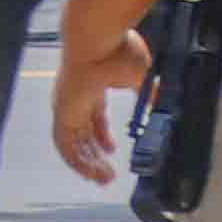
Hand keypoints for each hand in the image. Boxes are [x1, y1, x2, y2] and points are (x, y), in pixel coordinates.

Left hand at [49, 29, 144, 187]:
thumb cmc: (118, 51)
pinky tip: (90, 173)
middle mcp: (75, 99)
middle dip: (93, 153)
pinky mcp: (62, 113)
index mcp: (91, 88)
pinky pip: (65, 145)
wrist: (99, 41)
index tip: (112, 148)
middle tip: (107, 172)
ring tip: (103, 179)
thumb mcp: (139, 75)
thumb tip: (159, 98)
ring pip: (71, 142)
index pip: (93, 116)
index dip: (102, 134)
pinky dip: (77, 160)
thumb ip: (147, 91)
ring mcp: (66, 106)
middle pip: (82, 132)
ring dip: (86, 162)